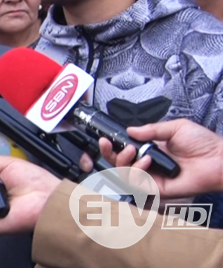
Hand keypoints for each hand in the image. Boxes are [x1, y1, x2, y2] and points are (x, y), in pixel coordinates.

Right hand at [98, 119, 222, 197]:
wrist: (218, 159)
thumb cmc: (203, 143)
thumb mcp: (175, 127)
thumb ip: (151, 129)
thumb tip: (130, 130)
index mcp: (150, 149)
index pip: (125, 149)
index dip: (112, 145)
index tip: (105, 138)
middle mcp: (148, 164)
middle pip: (119, 163)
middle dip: (110, 153)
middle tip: (109, 144)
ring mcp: (152, 177)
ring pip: (124, 174)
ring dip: (124, 161)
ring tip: (134, 151)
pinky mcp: (157, 189)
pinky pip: (137, 184)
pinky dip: (136, 172)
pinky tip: (146, 162)